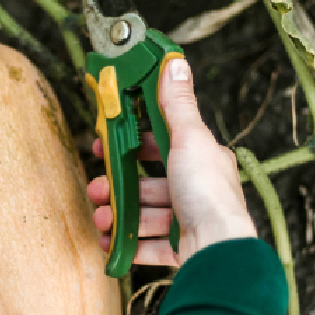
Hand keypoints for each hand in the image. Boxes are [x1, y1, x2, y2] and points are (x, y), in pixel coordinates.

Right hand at [86, 58, 256, 266]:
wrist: (217, 251)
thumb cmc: (207, 193)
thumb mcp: (190, 139)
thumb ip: (177, 104)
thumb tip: (175, 62)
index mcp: (201, 160)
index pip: (162, 145)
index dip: (132, 144)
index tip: (105, 145)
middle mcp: (197, 189)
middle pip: (148, 183)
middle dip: (119, 186)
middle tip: (97, 188)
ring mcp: (189, 222)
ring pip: (145, 215)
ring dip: (118, 216)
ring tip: (101, 219)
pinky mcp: (181, 250)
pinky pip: (148, 245)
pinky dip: (128, 244)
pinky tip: (110, 242)